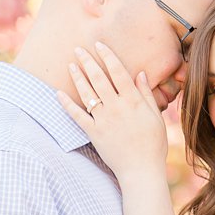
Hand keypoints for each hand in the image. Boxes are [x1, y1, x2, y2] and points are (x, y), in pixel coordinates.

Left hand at [58, 43, 168, 175]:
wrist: (141, 170)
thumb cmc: (153, 144)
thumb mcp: (156, 117)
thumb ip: (147, 94)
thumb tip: (140, 74)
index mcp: (134, 101)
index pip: (118, 72)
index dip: (108, 56)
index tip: (99, 44)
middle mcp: (117, 107)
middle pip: (99, 79)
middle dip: (88, 61)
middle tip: (78, 49)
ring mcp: (103, 120)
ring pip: (87, 93)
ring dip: (78, 77)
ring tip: (71, 65)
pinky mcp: (93, 133)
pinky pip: (77, 116)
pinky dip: (66, 104)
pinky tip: (58, 93)